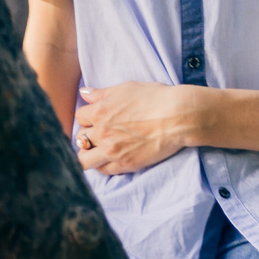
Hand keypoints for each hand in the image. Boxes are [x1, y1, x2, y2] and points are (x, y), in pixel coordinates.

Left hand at [74, 81, 197, 173]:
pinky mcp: (125, 164)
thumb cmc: (155, 98)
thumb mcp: (126, 88)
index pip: (80, 117)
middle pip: (80, 139)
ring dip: (88, 154)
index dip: (88, 116)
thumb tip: (84, 93)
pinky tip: (110, 158)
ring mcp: (112, 151)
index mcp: (100, 112)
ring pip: (84, 160)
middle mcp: (102, 133)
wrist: (178, 117)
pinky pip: (103, 170)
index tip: (97, 117)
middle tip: (99, 133)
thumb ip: (102, 93)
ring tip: (99, 150)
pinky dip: (102, 165)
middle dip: (87, 135)